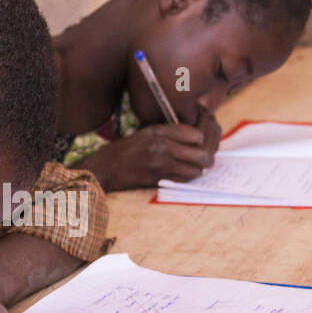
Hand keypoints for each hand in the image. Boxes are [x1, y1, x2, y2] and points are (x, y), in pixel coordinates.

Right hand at [86, 107, 221, 190]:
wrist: (107, 167)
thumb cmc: (127, 149)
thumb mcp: (147, 132)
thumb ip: (171, 132)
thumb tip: (196, 137)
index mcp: (160, 131)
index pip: (196, 134)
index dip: (199, 139)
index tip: (196, 143)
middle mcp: (163, 146)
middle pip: (201, 154)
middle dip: (204, 157)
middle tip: (201, 159)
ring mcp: (162, 165)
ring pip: (196, 170)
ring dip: (196, 170)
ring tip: (190, 167)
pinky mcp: (159, 179)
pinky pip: (183, 181)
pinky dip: (185, 179)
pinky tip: (179, 174)